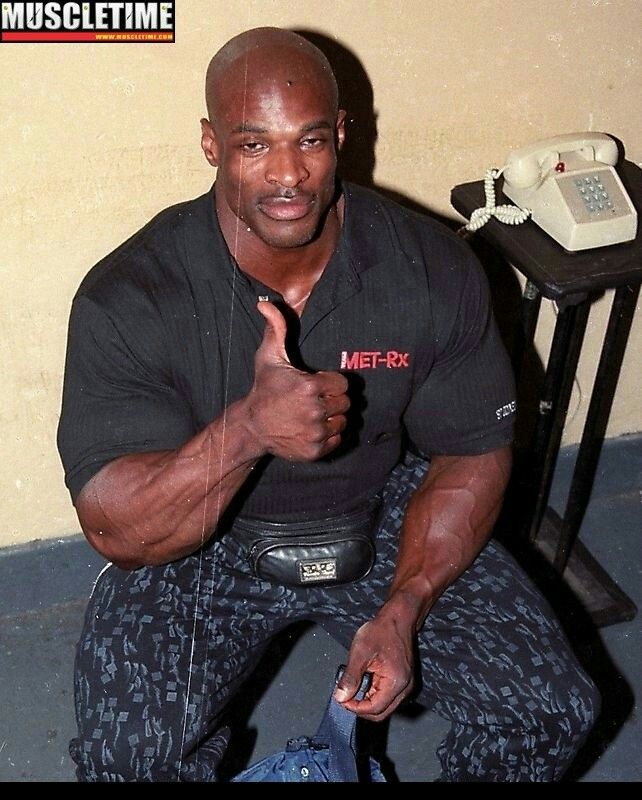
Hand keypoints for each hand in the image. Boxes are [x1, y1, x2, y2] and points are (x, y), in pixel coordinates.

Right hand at [244, 301, 349, 460]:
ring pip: (343, 422)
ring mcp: (316, 432)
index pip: (343, 384)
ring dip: (332, 418)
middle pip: (345, 403)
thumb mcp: (269, 357)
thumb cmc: (265, 389)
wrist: (252, 426)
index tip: (316, 385)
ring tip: (313, 415)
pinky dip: (329, 436)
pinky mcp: (316, 450)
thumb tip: (265, 303)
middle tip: (314, 401)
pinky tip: (311, 429)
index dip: (331, 383)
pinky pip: (337, 440)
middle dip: (332, 400)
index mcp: (310, 386)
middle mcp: (315, 410)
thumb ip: (276, 328)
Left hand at [334, 613, 414, 721]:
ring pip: (385, 706)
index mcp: (396, 683)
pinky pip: (388, 696)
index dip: (356, 708)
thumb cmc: (382, 631)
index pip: (374, 708)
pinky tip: (365, 683)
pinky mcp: (403, 680)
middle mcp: (405, 688)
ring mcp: (406, 685)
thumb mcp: (360, 652)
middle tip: (346, 697)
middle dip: (362, 708)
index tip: (342, 700)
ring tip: (354, 688)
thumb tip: (341, 697)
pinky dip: (375, 695)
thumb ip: (351, 677)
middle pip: (381, 712)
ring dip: (368, 702)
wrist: (398, 619)